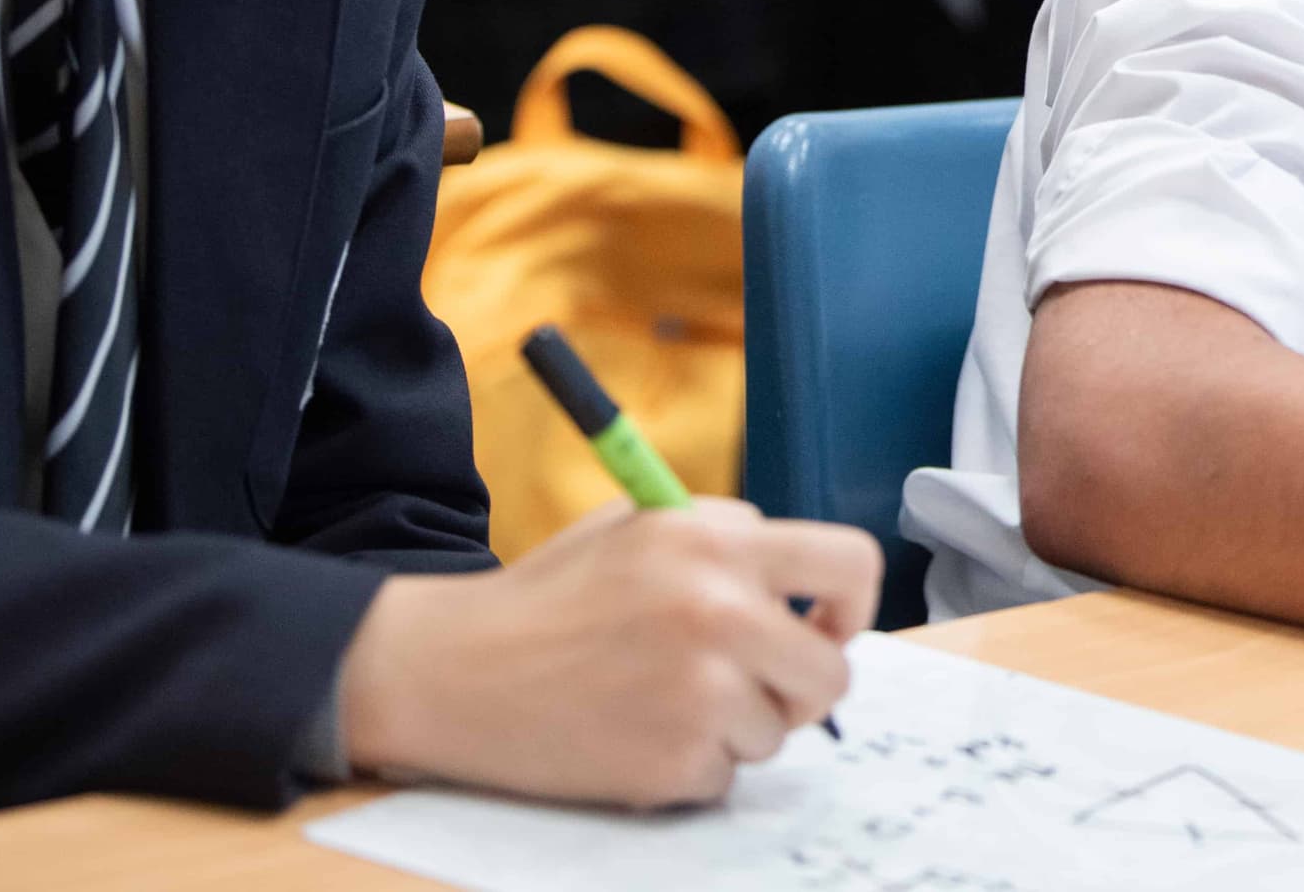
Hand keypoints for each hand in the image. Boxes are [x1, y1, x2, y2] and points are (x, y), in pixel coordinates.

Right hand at [340, 499, 881, 807]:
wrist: (452, 670)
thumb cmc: (548, 596)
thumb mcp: (639, 527)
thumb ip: (727, 539)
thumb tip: (805, 587)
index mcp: (717, 542)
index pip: (851, 565)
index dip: (851, 604)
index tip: (827, 624)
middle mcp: (720, 613)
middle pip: (830, 675)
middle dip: (798, 686)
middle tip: (752, 684)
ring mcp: (701, 694)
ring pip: (777, 732)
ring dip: (734, 727)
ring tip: (657, 700)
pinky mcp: (673, 762)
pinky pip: (725, 776)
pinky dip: (689, 766)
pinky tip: (631, 735)